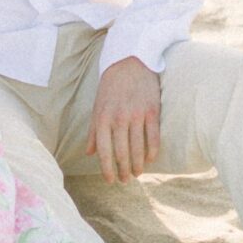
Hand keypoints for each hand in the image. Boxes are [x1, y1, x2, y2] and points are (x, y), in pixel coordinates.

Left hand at [87, 56, 160, 183]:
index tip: (110, 180)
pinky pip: (153, 137)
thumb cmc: (111, 86)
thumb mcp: (97, 106)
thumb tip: (89, 153)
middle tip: (125, 180)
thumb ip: (94, 131)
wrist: (130, 61)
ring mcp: (137, 114)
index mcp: (103, 117)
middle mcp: (119, 118)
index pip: (104, 150)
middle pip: (122, 153)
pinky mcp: (152, 110)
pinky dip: (152, 151)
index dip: (107, 168)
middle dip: (123, 170)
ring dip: (138, 165)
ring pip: (138, 148)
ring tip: (137, 173)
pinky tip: (150, 159)